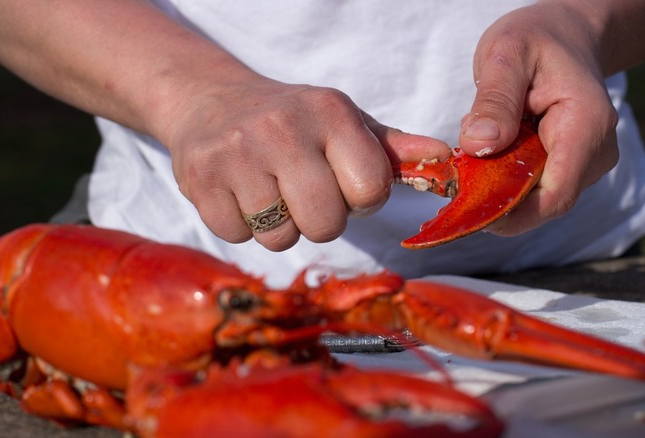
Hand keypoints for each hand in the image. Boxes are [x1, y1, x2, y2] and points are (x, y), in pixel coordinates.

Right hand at [161, 76, 449, 250]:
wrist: (212, 101)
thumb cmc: (294, 120)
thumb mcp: (345, 123)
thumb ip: (394, 150)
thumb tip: (446, 160)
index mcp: (330, 113)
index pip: (370, 190)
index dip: (362, 199)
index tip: (345, 185)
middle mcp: (282, 128)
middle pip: (325, 223)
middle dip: (322, 220)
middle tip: (307, 195)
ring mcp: (236, 153)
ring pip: (280, 237)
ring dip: (282, 226)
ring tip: (272, 193)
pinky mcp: (198, 179)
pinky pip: (237, 236)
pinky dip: (243, 225)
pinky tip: (242, 194)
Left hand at [459, 2, 619, 235]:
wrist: (565, 37)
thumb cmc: (536, 39)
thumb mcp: (507, 54)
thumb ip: (494, 100)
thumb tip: (479, 146)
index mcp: (587, 125)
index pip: (556, 195)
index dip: (512, 213)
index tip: (467, 205)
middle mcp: (596, 154)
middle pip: (543, 203)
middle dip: (496, 198)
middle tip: (457, 174)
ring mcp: (586, 165)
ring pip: (535, 200)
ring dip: (498, 187)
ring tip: (475, 151)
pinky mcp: (570, 169)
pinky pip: (533, 189)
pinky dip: (504, 180)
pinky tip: (489, 153)